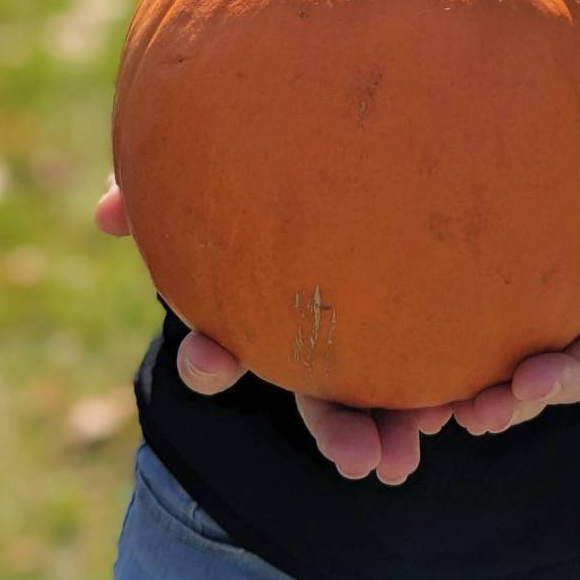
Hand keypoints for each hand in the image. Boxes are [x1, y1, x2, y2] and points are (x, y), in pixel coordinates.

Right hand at [94, 173, 450, 485]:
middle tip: (360, 462)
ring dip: (397, 429)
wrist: (381, 118)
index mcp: (261, 301)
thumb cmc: (279, 146)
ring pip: (382, 391)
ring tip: (412, 457)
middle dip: (336, 432)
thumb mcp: (222, 159)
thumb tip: (104, 216)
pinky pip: (440, 354)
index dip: (211, 359)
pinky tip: (475, 400)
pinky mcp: (426, 310)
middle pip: (319, 392)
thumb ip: (165, 187)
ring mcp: (372, 326)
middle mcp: (316, 329)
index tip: (209, 360)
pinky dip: (456, 383)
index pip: (225, 342)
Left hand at [450, 98, 579, 436]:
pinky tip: (430, 406)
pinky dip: (464, 388)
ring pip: (541, 376)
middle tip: (527, 385)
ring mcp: (556, 319)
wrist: (573, 136)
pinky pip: (489, 364)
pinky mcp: (508, 323)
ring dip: (510, 401)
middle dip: (564, 377)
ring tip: (473, 415)